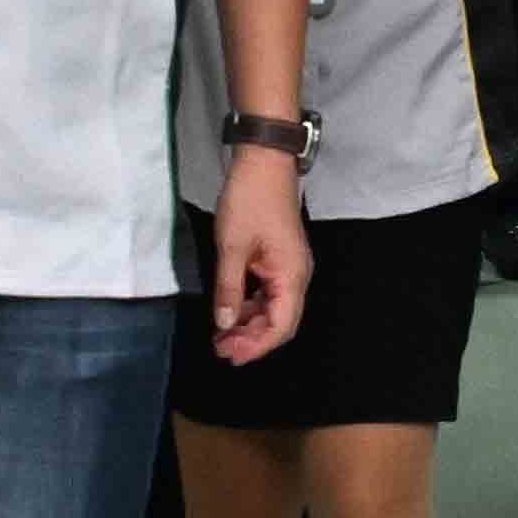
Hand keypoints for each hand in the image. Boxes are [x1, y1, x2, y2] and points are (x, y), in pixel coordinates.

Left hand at [209, 154, 310, 362]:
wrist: (263, 162)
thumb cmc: (249, 200)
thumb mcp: (232, 247)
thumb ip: (229, 290)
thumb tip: (225, 325)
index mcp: (291, 275)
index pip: (281, 325)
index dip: (257, 346)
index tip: (230, 356)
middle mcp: (297, 275)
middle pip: (281, 322)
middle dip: (252, 340)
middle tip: (220, 350)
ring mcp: (289, 268)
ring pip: (274, 309)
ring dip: (250, 325)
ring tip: (221, 336)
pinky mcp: (279, 259)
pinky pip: (269, 294)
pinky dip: (251, 307)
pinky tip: (230, 313)